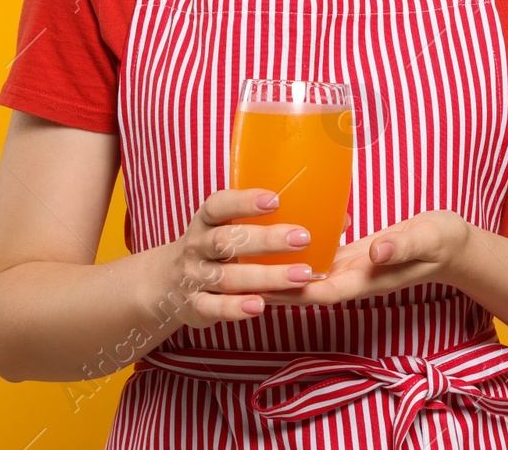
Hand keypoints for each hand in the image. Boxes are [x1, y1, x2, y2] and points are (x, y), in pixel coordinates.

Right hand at [158, 188, 316, 328]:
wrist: (166, 282)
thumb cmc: (217, 247)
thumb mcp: (232, 227)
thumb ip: (275, 222)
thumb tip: (341, 219)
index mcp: (207, 220)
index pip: (220, 205)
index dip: (244, 201)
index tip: (275, 199)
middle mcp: (197, 246)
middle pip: (228, 241)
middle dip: (266, 240)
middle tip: (304, 237)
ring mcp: (194, 277)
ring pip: (228, 277)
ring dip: (266, 276)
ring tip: (301, 275)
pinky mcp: (194, 306)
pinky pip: (213, 307)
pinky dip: (235, 308)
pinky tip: (260, 307)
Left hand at [258, 209, 470, 307]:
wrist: (450, 244)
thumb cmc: (440, 241)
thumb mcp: (424, 239)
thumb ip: (400, 246)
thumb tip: (375, 253)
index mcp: (367, 279)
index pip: (321, 292)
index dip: (291, 291)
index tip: (262, 286)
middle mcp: (352, 279)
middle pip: (305, 289)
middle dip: (273, 286)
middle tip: (235, 277)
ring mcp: (349, 269)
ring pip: (306, 276)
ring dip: (278, 272)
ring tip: (243, 261)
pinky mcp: (350, 256)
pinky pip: (316, 260)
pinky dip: (294, 255)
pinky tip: (273, 241)